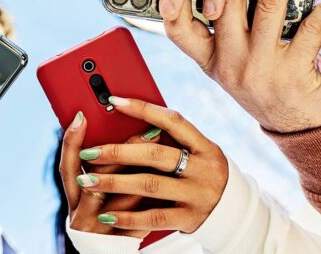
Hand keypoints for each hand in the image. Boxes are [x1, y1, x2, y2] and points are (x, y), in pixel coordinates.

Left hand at [73, 97, 227, 232]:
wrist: (232, 212)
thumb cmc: (203, 174)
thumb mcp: (198, 153)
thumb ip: (173, 141)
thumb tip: (133, 122)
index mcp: (205, 146)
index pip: (173, 121)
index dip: (144, 109)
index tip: (115, 101)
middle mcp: (203, 169)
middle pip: (155, 154)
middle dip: (117, 152)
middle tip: (89, 152)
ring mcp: (197, 194)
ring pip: (150, 185)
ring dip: (114, 182)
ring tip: (88, 180)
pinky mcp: (189, 219)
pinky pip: (153, 217)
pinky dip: (127, 216)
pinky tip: (106, 214)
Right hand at [165, 0, 320, 132]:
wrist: (298, 127)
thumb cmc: (263, 82)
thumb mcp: (229, 62)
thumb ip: (218, 28)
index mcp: (208, 60)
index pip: (177, 23)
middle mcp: (227, 64)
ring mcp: (259, 70)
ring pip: (266, 7)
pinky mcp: (293, 76)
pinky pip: (309, 33)